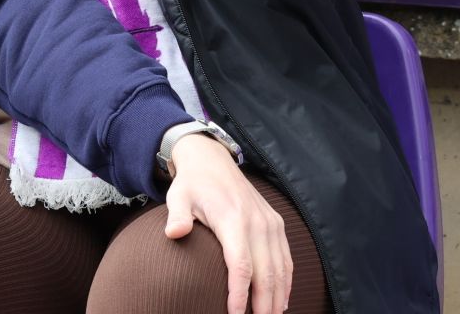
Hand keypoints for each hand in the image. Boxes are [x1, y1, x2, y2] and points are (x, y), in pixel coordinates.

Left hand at [165, 134, 292, 313]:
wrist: (212, 160)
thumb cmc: (192, 184)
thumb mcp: (178, 196)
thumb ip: (177, 216)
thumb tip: (173, 233)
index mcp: (234, 219)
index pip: (241, 267)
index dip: (240, 295)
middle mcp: (257, 223)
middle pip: (266, 274)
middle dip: (263, 305)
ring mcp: (270, 223)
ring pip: (280, 270)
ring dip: (277, 298)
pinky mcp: (276, 224)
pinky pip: (286, 259)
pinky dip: (286, 282)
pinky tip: (280, 300)